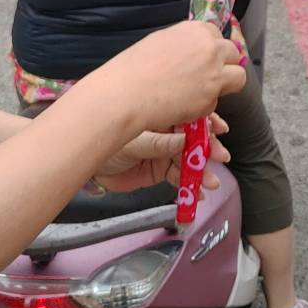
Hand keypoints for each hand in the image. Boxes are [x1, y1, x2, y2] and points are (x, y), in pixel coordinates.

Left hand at [95, 113, 231, 191]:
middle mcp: (166, 130)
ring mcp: (163, 151)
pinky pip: (178, 177)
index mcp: (161, 114)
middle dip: (208, 148)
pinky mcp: (159, 170)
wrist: (87, 162)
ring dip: (202, 170)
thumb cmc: (106, 140)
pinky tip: (199, 192)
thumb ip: (158, 142)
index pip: (189, 114)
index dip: (206, 121)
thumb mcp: (133, 139)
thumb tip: (183, 141)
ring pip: (189, 159)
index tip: (220, 128)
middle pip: (193, 138)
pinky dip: (189, 185)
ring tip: (212, 181)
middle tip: (221, 156)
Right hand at [100, 21, 245, 131]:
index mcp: (196, 29)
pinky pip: (216, 101)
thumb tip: (194, 51)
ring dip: (226, 84)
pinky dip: (204, 106)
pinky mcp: (211, 97)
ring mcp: (214, 72)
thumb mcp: (161, 41)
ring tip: (203, 92)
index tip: (203, 59)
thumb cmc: (135, 67)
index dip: (211, 49)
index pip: (217, 35)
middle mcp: (210, 47)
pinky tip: (184, 106)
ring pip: (238, 77)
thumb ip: (185, 43)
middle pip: (233, 54)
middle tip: (207, 77)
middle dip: (224, 65)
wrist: (127, 91)